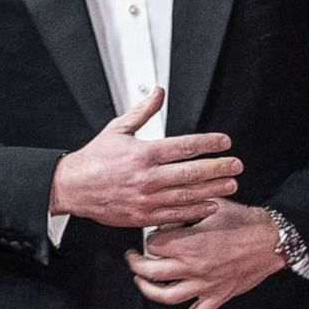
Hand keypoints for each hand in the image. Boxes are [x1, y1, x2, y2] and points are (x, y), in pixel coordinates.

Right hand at [49, 87, 240, 227]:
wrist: (72, 188)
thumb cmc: (94, 159)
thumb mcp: (118, 129)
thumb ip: (143, 111)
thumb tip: (158, 91)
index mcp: (143, 153)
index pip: (184, 146)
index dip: (208, 144)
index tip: (224, 142)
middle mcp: (146, 177)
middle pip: (191, 173)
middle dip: (218, 169)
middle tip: (236, 165)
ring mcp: (145, 199)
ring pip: (187, 195)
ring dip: (213, 190)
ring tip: (231, 185)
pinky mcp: (142, 216)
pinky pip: (174, 214)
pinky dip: (195, 211)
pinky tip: (210, 206)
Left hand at [126, 200, 283, 308]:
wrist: (271, 239)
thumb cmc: (244, 220)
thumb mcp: (214, 205)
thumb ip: (188, 208)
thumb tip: (168, 212)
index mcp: (190, 243)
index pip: (153, 244)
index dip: (149, 238)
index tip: (152, 234)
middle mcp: (193, 267)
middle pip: (150, 271)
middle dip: (136, 263)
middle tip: (133, 257)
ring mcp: (205, 285)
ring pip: (164, 296)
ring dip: (146, 289)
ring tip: (140, 280)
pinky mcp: (216, 297)